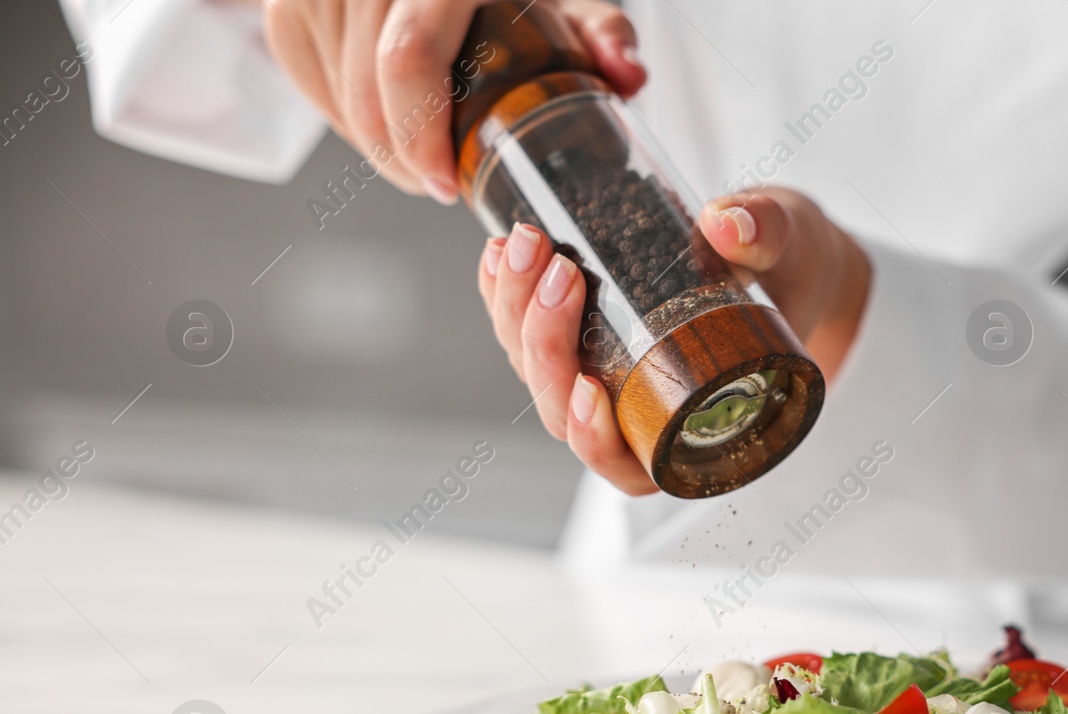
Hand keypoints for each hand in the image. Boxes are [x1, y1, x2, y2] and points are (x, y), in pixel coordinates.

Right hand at [261, 0, 646, 201]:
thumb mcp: (571, 0)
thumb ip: (604, 32)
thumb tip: (628, 74)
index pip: (407, 62)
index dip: (421, 140)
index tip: (446, 187)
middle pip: (367, 94)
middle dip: (402, 159)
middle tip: (438, 185)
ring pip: (336, 95)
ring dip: (375, 144)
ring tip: (419, 154)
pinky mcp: (286, 5)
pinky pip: (306, 79)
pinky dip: (344, 115)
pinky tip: (383, 120)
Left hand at [479, 188, 872, 494]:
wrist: (786, 255)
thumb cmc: (797, 270)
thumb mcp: (795, 245)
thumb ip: (767, 232)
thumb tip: (727, 224)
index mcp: (694, 423)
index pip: (628, 464)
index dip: (596, 440)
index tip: (589, 387)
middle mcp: (639, 413)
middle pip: (564, 412)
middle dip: (543, 343)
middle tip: (553, 268)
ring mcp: (603, 376)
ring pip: (537, 373)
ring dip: (515, 314)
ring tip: (523, 245)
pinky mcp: (582, 340)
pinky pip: (527, 337)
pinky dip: (504, 298)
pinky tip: (498, 253)